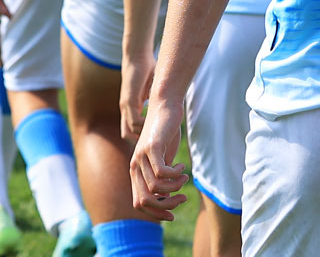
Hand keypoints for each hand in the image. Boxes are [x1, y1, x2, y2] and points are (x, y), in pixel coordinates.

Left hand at [120, 48, 155, 141]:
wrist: (136, 58)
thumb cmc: (145, 70)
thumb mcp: (149, 88)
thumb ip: (153, 96)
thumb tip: (163, 102)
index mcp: (129, 107)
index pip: (131, 130)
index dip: (139, 137)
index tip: (151, 140)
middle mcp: (125, 109)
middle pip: (126, 134)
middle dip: (137, 142)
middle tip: (151, 145)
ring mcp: (125, 106)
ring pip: (128, 130)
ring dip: (140, 136)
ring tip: (153, 139)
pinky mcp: (128, 100)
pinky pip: (134, 120)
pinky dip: (142, 126)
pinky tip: (152, 127)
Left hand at [129, 97, 188, 220]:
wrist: (165, 106)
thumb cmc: (165, 132)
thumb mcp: (163, 158)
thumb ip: (162, 177)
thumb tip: (166, 198)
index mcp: (135, 171)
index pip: (139, 204)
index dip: (156, 213)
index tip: (173, 214)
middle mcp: (135, 166)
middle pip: (145, 201)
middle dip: (166, 206)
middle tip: (183, 198)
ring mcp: (141, 157)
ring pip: (156, 188)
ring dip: (174, 187)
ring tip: (184, 177)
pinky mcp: (152, 147)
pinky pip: (162, 172)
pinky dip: (175, 174)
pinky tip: (182, 166)